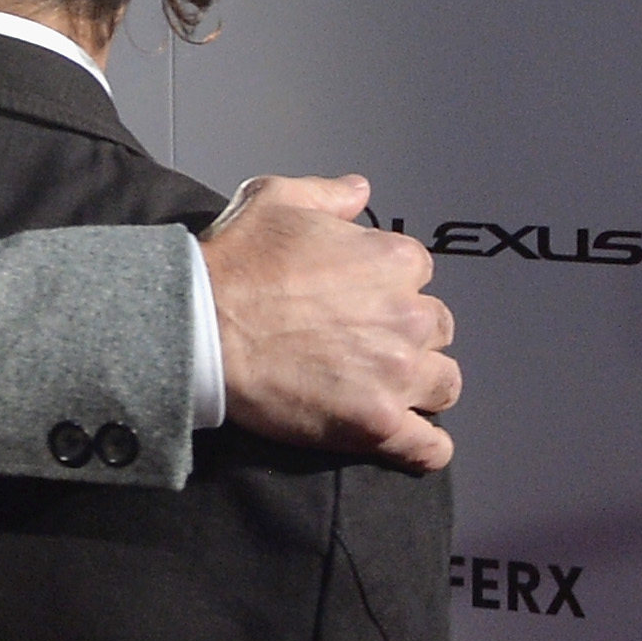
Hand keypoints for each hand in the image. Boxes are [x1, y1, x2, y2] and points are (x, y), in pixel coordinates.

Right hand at [202, 177, 457, 467]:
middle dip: (409, 338)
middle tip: (368, 348)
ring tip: (387, 392)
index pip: (419, 276)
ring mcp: (396, 372)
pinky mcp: (378, 423)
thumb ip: (328, 194)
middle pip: (436, 330)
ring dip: (422, 387)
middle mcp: (406, 314)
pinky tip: (414, 443)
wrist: (198, 327)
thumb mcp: (275, 199)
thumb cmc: (232, 264)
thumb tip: (359, 192)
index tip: (363, 303)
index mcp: (392, 260)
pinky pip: (429, 447)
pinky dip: (426, 448)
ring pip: (443, 384)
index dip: (391, 290)